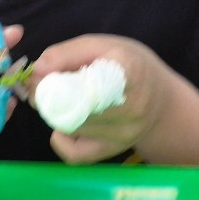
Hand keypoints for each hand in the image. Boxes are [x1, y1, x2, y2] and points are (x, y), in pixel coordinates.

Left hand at [32, 35, 180, 163]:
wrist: (162, 102)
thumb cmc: (130, 66)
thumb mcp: (105, 46)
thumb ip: (68, 52)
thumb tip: (37, 69)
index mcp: (129, 70)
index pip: (86, 79)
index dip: (56, 77)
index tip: (43, 71)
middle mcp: (130, 106)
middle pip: (70, 105)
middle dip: (45, 95)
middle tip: (41, 84)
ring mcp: (122, 133)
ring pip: (68, 126)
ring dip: (52, 112)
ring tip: (59, 99)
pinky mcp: (112, 151)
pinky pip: (74, 154)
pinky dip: (60, 140)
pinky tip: (65, 125)